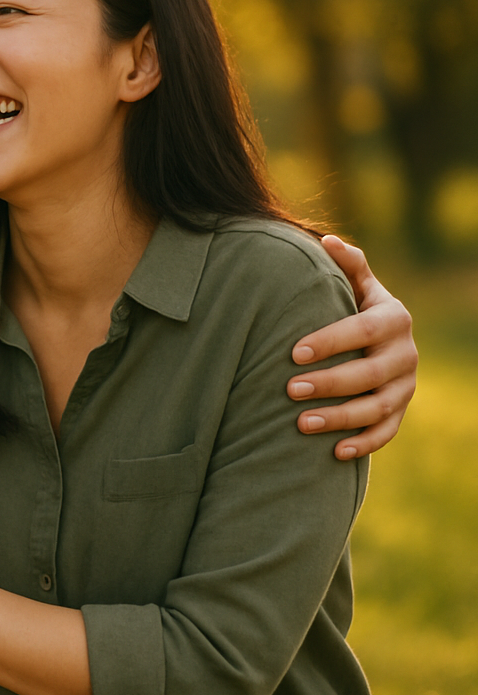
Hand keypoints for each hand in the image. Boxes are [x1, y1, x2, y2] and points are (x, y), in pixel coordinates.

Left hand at [288, 235, 416, 458]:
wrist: (375, 338)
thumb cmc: (350, 305)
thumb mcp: (353, 283)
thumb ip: (345, 264)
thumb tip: (327, 241)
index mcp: (393, 318)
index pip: (362, 330)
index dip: (329, 341)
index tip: (292, 352)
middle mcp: (405, 353)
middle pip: (370, 374)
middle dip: (329, 383)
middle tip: (289, 390)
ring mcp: (406, 385)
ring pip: (378, 407)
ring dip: (340, 418)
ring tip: (300, 424)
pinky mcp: (401, 410)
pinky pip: (387, 431)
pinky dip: (364, 443)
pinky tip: (334, 452)